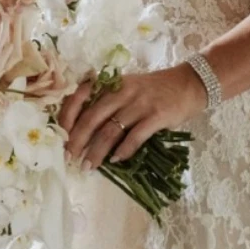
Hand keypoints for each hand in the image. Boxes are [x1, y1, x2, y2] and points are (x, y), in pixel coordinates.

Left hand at [59, 64, 206, 170]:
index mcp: (112, 83)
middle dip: (77, 140)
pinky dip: (123, 150)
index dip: (68, 117)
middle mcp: (122, 91)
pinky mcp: (157, 116)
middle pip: (92, 117)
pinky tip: (115, 161)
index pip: (80, 96)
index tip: (61, 136)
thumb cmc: (154, 89)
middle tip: (69, 157)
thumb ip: (107, 99)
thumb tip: (83, 128)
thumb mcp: (127, 86)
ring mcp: (140, 104)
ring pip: (110, 130)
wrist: (188, 83)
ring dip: (97, 151)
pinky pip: (135, 136)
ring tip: (88, 166)